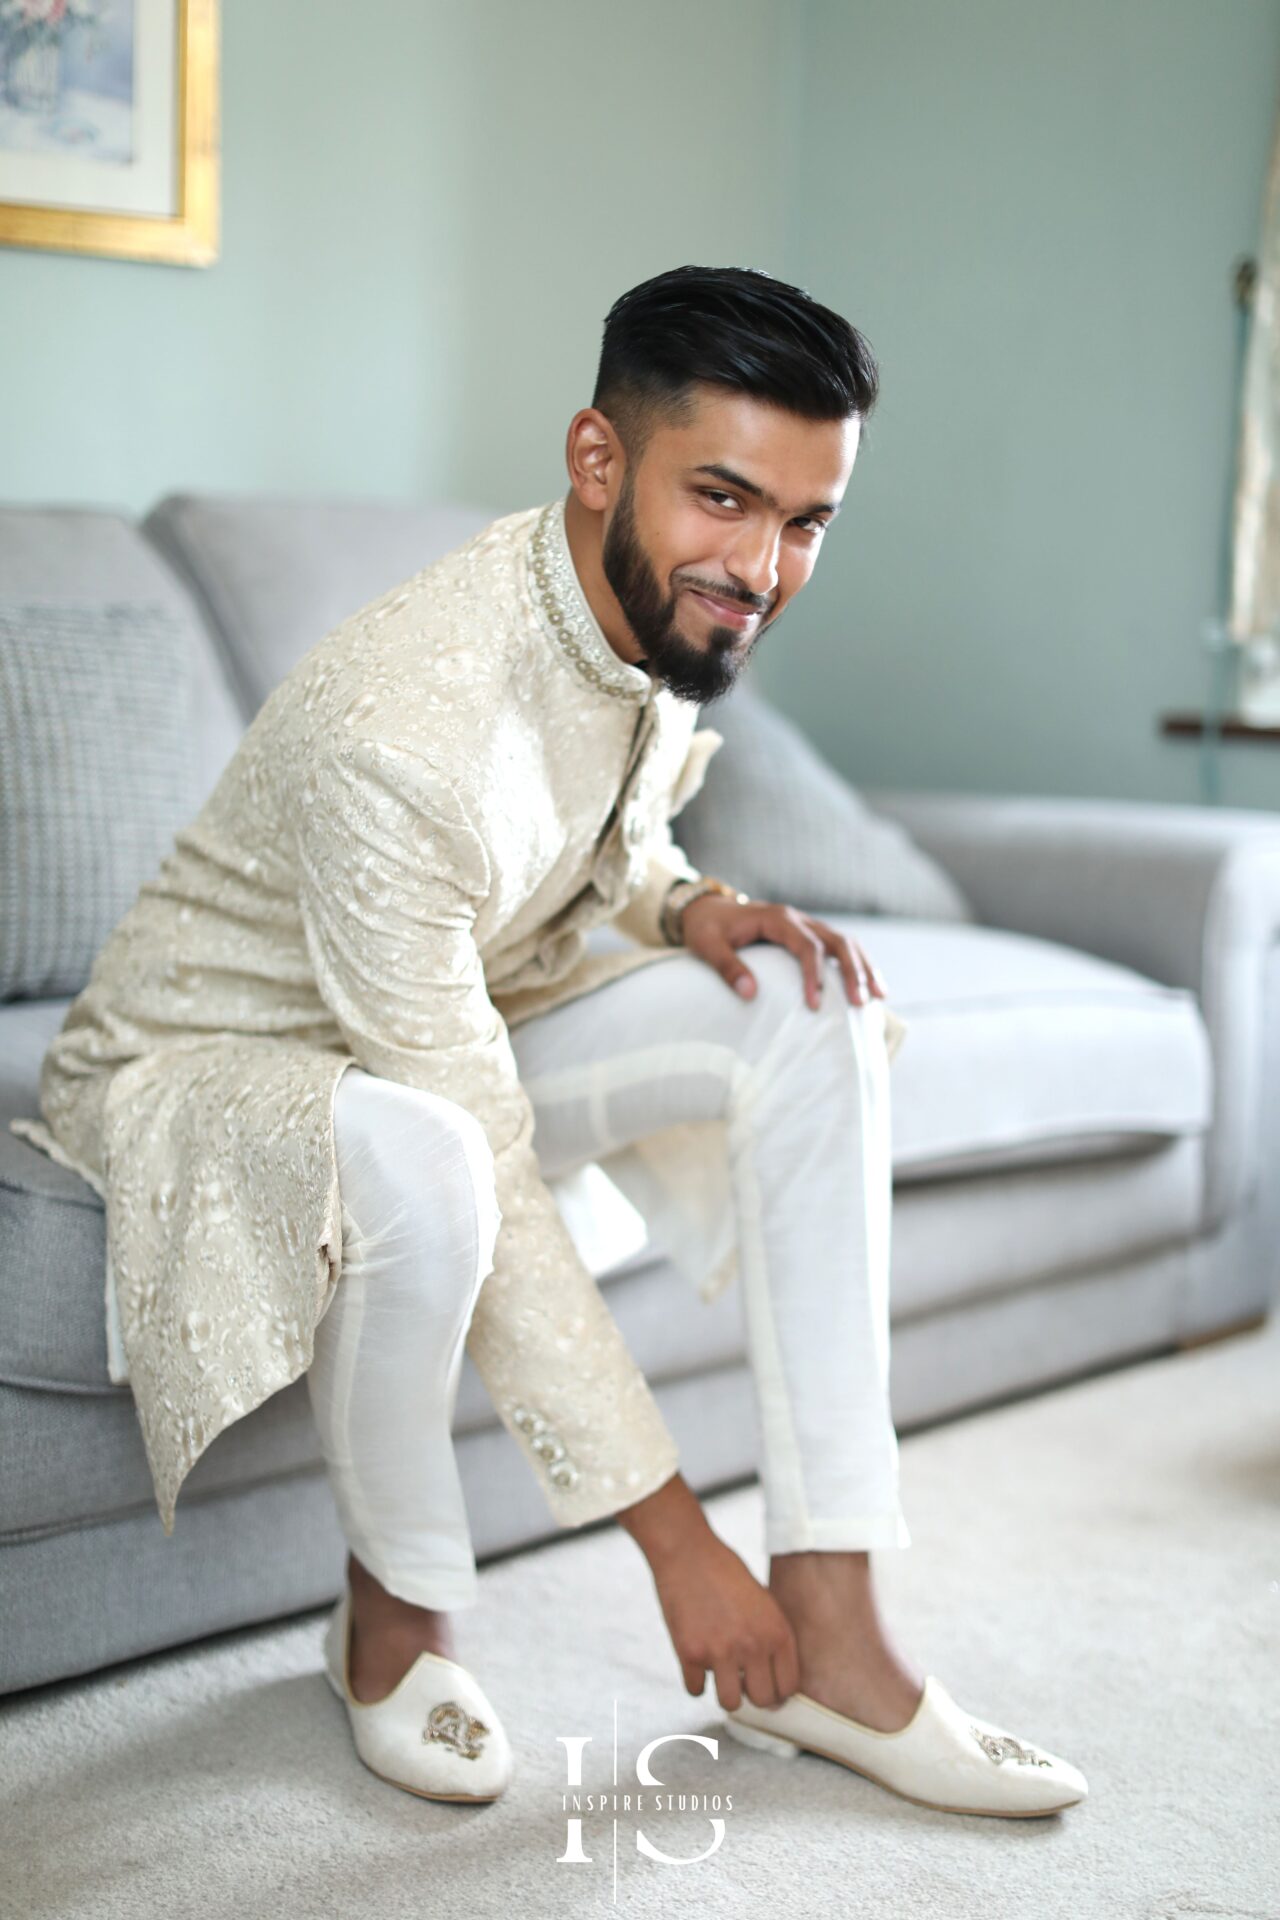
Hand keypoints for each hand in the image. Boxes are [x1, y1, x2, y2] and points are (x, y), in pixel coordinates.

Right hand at [653, 1525, 801, 1711]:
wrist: (688, 1552)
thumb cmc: (725, 1571)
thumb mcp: (764, 1601)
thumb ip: (770, 1637)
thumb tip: (773, 1676)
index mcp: (777, 1632)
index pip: (788, 1687)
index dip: (776, 1691)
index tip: (764, 1685)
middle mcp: (754, 1646)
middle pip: (762, 1701)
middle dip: (751, 1694)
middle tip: (741, 1681)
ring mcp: (721, 1652)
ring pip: (730, 1704)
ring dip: (724, 1691)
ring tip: (719, 1672)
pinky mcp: (690, 1653)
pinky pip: (695, 1690)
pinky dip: (694, 1679)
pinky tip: (695, 1659)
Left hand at [680, 894, 888, 1011]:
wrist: (707, 909)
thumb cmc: (707, 929)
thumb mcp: (708, 946)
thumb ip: (726, 967)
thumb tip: (750, 994)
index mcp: (778, 919)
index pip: (807, 946)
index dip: (815, 975)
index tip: (816, 1005)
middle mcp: (798, 919)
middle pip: (837, 942)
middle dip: (853, 972)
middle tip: (861, 1004)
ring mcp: (806, 925)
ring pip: (845, 943)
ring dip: (864, 968)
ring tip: (879, 997)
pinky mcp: (808, 935)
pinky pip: (839, 947)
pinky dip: (857, 965)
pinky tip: (869, 986)